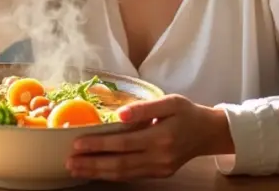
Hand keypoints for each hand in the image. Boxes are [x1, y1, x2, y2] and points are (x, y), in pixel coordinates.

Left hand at [65, 94, 232, 180]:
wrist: (208, 133)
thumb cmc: (187, 113)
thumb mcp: (170, 102)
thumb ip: (144, 108)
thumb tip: (120, 115)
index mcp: (161, 137)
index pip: (123, 144)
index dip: (99, 145)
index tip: (78, 144)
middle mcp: (159, 157)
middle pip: (119, 164)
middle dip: (92, 164)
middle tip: (70, 162)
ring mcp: (159, 168)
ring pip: (123, 174)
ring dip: (97, 173)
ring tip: (77, 169)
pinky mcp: (159, 173)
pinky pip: (131, 176)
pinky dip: (111, 175)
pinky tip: (96, 171)